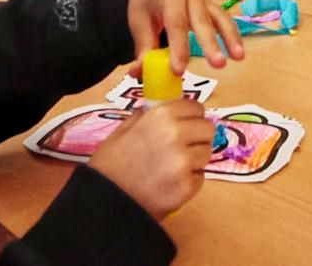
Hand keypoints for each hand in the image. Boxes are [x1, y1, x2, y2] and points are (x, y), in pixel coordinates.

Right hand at [87, 100, 214, 219]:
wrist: (104, 203)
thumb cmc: (110, 166)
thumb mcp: (122, 130)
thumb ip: (146, 116)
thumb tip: (163, 108)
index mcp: (161, 116)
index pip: (195, 107)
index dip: (190, 115)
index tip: (186, 123)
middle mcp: (176, 134)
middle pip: (207, 129)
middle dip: (197, 136)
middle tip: (183, 145)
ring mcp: (184, 162)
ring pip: (206, 153)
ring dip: (195, 158)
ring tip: (173, 167)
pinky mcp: (188, 186)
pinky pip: (200, 177)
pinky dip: (189, 180)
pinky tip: (170, 183)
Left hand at [127, 0, 243, 74]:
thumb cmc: (147, 6)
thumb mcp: (138, 24)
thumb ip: (143, 49)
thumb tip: (139, 74)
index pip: (175, 23)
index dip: (178, 47)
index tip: (179, 70)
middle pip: (201, 21)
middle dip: (210, 44)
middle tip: (218, 65)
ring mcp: (205, 1)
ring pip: (220, 19)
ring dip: (230, 38)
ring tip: (239, 58)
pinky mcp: (213, 9)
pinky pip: (225, 21)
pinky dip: (233, 36)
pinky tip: (239, 53)